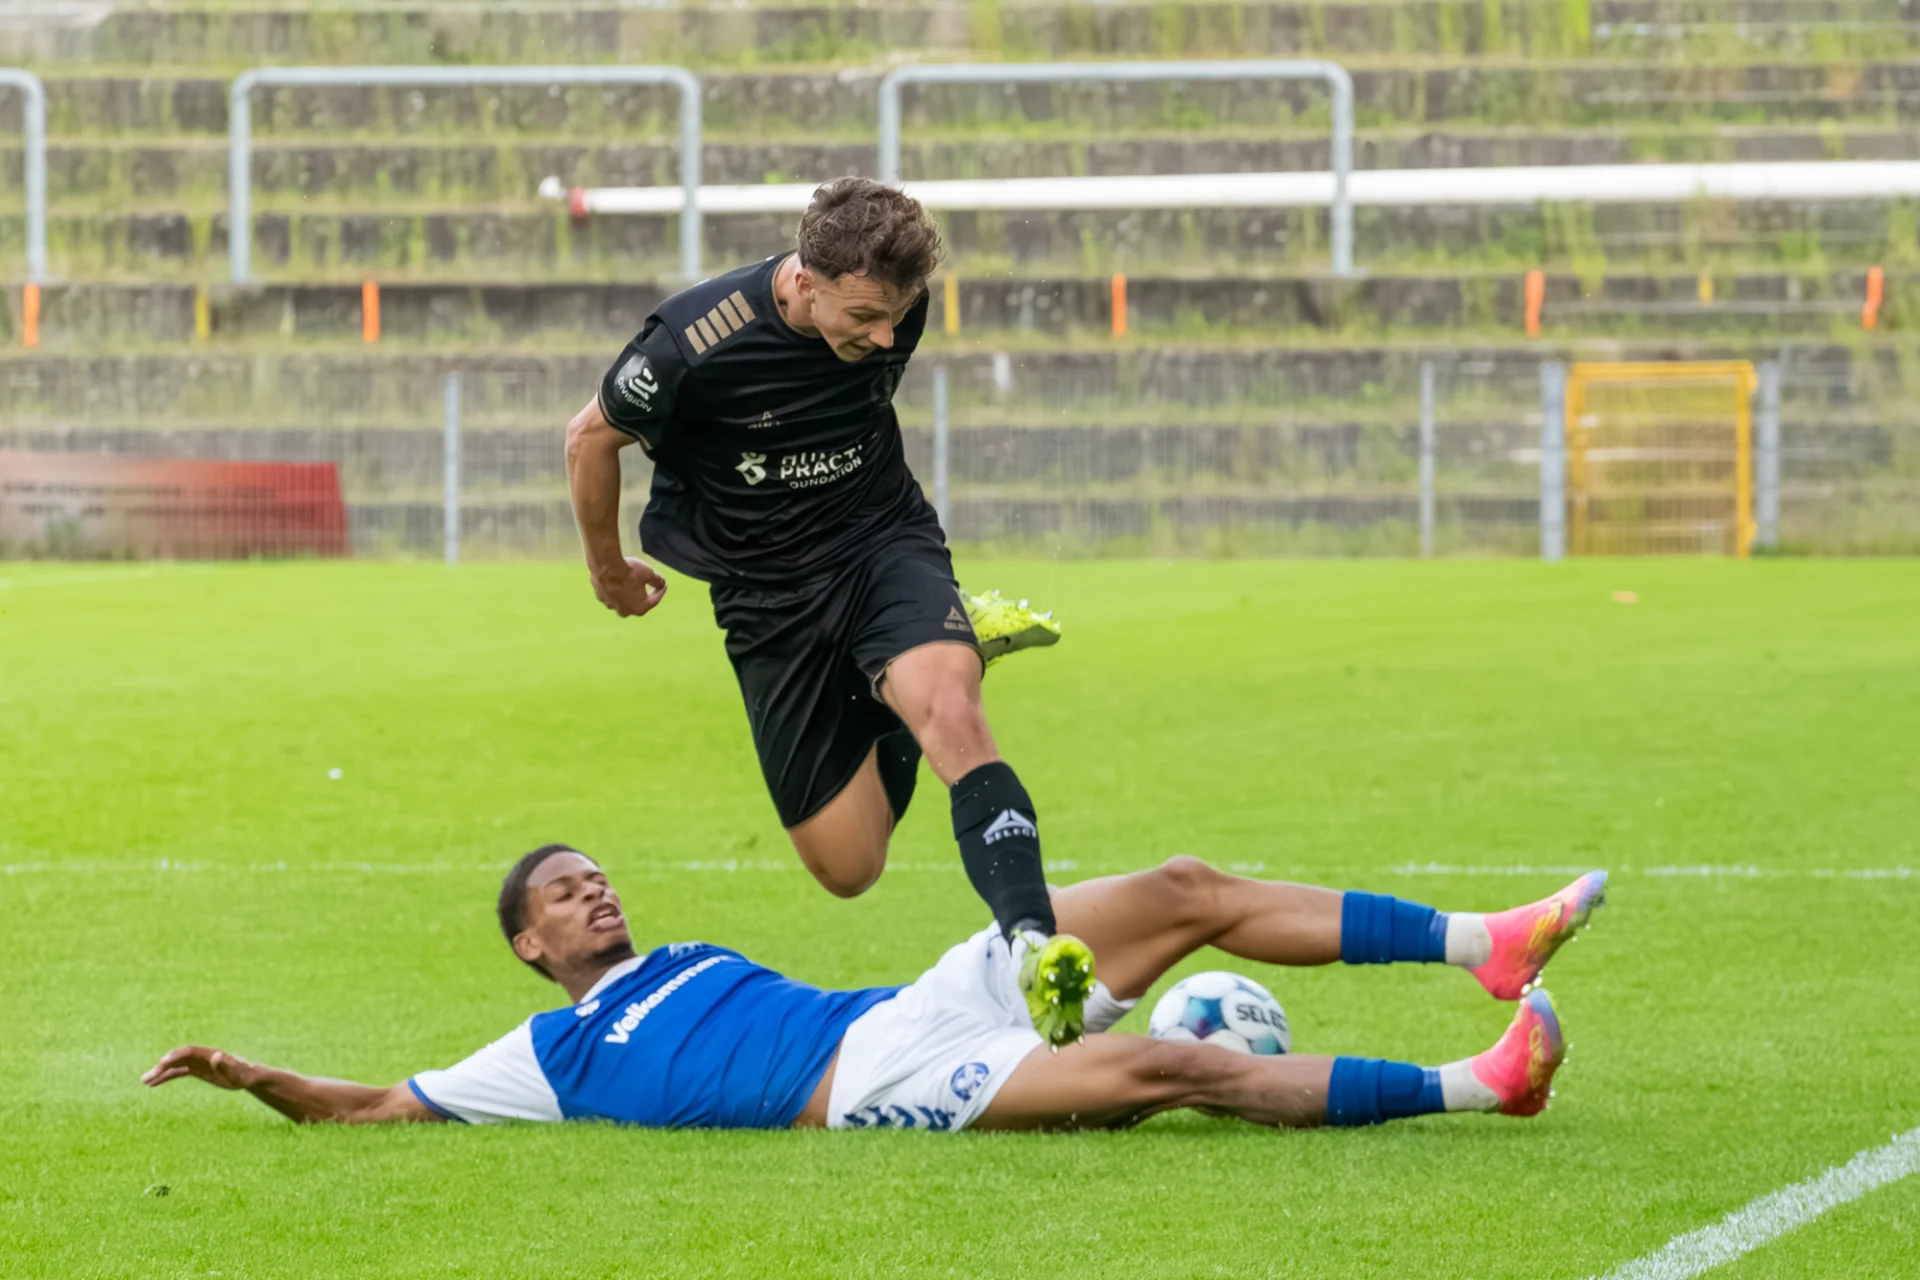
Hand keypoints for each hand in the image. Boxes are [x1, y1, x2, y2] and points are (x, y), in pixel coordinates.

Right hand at [142, 1045, 258, 1090]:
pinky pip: (178, 1073)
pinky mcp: (198, 1071)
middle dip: (162, 1066)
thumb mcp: (238, 1073)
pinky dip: (166, 1077)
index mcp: (210, 1054)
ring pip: (175, 1066)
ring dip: (160, 1072)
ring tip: (145, 1081)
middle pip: (178, 1058)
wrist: (250, 1077)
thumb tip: (215, 1055)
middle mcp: (202, 1056)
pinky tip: (154, 1084)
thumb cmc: (246, 1075)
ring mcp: (198, 1063)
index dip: (175, 1057)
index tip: (162, 1064)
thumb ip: (226, 1065)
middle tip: (146, 1078)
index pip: (188, 1052)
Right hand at [591, 557, 668, 617]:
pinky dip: (615, 590)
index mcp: (640, 608)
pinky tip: (617, 581)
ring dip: (628, 594)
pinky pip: (611, 595)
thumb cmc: (629, 570)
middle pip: (638, 604)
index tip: (663, 585)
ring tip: (630, 583)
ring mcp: (611, 605)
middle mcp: (626, 611)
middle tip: (648, 587)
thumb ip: (657, 580)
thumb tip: (661, 583)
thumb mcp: (649, 573)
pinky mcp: (601, 598)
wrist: (606, 565)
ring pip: (623, 601)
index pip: (654, 600)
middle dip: (644, 596)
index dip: (660, 591)